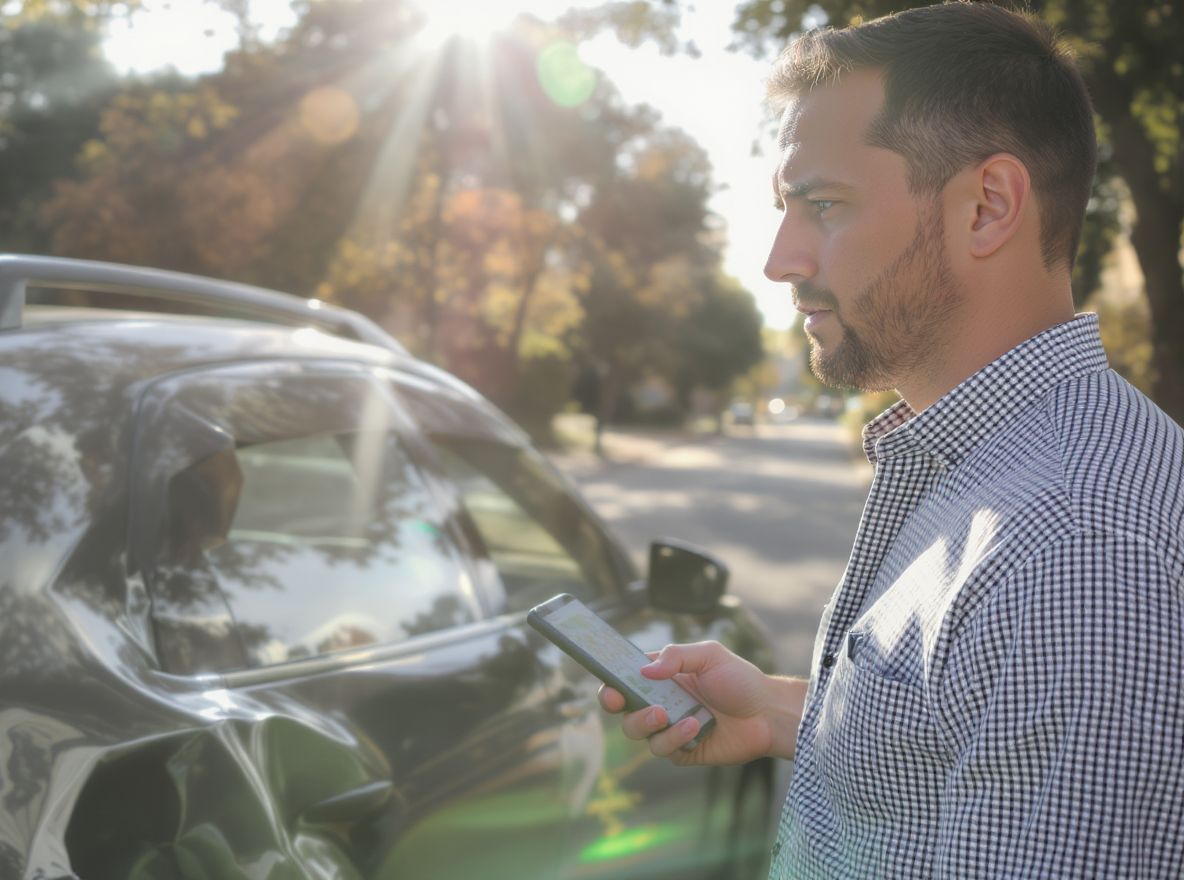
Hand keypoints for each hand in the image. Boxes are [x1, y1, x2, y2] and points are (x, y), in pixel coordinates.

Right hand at [598, 641, 796, 765]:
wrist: (767, 714)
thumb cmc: (740, 680)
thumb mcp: (710, 655)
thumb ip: (676, 656)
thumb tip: (644, 671)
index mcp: (661, 677)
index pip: (623, 679)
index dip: (609, 683)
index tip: (609, 686)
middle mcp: (660, 702)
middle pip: (622, 710)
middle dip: (618, 707)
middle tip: (628, 702)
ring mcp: (669, 727)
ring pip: (637, 732)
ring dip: (648, 724)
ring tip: (669, 714)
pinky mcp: (682, 750)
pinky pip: (663, 750)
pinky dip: (674, 738)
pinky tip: (695, 727)